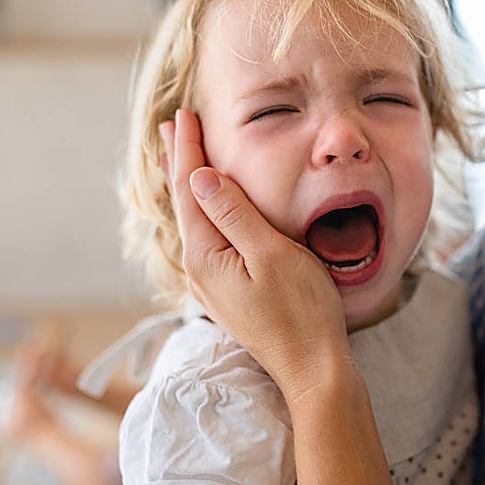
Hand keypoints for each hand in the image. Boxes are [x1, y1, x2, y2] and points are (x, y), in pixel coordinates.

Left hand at [159, 109, 350, 400]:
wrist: (313, 368)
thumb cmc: (301, 311)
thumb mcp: (272, 254)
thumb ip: (235, 214)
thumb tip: (200, 176)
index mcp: (206, 256)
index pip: (191, 189)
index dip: (188, 150)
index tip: (184, 116)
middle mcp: (201, 270)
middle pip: (186, 203)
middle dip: (180, 162)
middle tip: (172, 124)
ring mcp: (213, 284)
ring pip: (195, 221)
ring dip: (190, 184)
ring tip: (180, 157)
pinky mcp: (229, 292)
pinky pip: (208, 238)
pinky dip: (205, 210)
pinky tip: (207, 208)